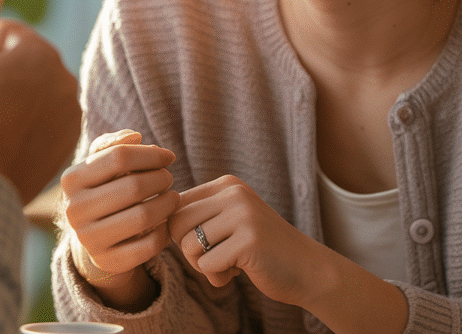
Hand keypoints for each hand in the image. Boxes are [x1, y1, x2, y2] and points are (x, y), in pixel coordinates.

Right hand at [0, 0, 81, 203]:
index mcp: (40, 51)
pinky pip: (44, 121)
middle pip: (24, 61)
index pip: (5, 34)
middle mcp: (65, 78)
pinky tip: (2, 139)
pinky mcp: (69, 144)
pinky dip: (26, 124)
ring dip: (14, 97)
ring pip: (35, 91)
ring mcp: (70, 114)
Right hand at [60, 129, 179, 303]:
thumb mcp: (101, 164)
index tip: (168, 157)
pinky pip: (148, 246)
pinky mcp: (107, 261)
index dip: (151, 155)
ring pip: (143, 217)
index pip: (119, 157)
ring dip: (167, 204)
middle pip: (134, 187)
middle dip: (161, 179)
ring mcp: (89, 239)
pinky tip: (165, 222)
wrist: (92, 237)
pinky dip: (164, 232)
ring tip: (173, 197)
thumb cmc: (103, 190)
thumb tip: (135, 136)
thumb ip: (116, 144)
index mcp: (72, 179)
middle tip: (169, 178)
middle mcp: (75, 209)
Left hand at [168, 175, 312, 306]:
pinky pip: (208, 264)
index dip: (180, 233)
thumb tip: (153, 221)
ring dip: (203, 265)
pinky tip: (239, 272)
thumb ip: (198, 217)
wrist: (307, 269)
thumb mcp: (229, 222)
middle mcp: (233, 193)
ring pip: (188, 245)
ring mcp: (243, 214)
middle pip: (176, 223)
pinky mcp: (250, 239)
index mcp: (226, 185)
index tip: (203, 245)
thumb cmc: (259, 250)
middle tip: (211, 258)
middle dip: (187, 250)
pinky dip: (218, 277)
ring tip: (228, 264)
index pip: (175, 205)